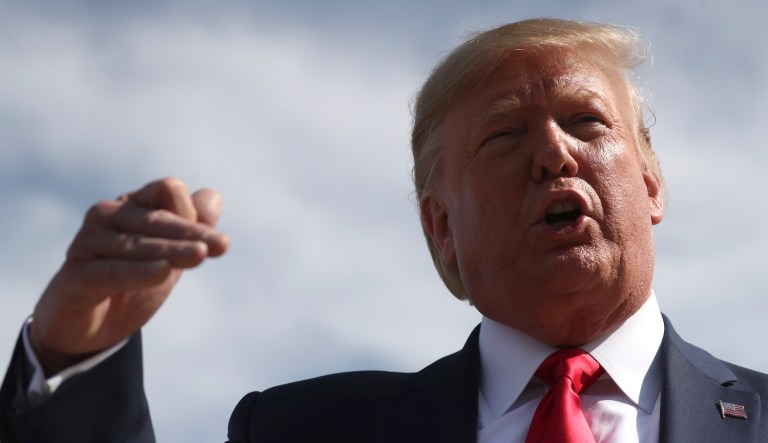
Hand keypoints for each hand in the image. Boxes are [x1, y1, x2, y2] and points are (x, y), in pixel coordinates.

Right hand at [29, 178, 228, 374]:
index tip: (219, 244)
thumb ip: (191, 229)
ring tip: (199, 256)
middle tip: (222, 246)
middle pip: (157, 218)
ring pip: (139, 244)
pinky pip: (113, 272)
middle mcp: (106, 216)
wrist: (87, 326)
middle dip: (191, 233)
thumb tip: (213, 197)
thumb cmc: (130, 283)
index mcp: (131, 205)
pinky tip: (164, 271)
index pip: (167, 193)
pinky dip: (140, 271)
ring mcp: (87, 243)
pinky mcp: (76, 275)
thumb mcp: (168, 257)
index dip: (194, 215)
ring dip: (172, 251)